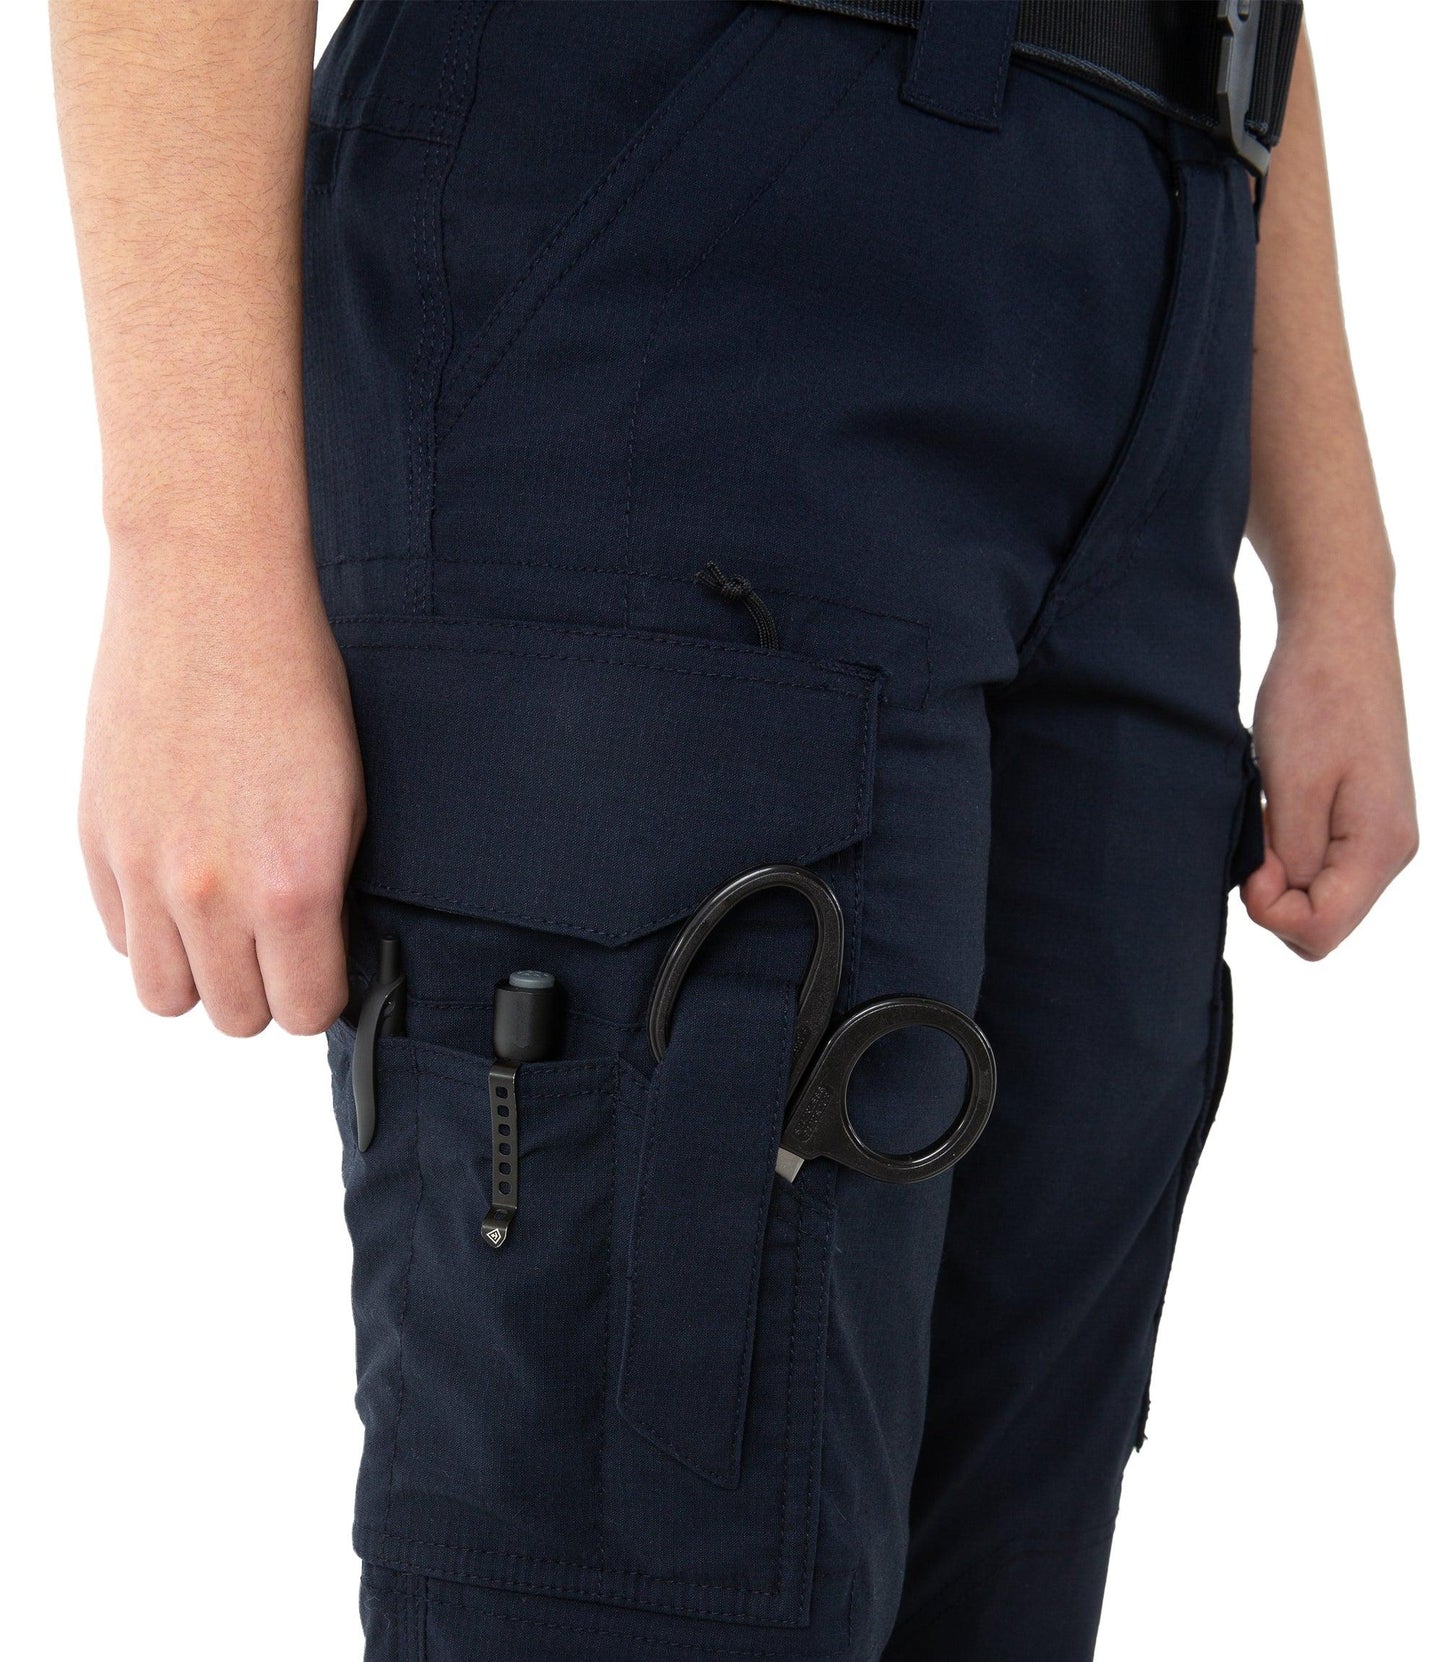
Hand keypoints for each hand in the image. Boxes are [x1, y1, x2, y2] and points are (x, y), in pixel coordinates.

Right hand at [80, 557, 364, 1034]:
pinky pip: (120, 936)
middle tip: (277, 945)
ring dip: (200, 975)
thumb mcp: (349, 801)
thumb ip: (327, 892)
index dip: (319, 994)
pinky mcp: (97, 841)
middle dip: (263, 991)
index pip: (304, 1011)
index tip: (322, 969)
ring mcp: (145, 870)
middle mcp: (212, 893)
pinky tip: (180, 884)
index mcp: (292, 886)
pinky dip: (151, 928)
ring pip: (165, 995)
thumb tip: (317, 951)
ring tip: (224, 928)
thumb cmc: (296, 687)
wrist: (211, 600)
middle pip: (234, 1017)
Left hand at [1242, 602, 1415, 958]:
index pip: (1321, 930)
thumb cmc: (1314, 697)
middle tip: (1260, 833)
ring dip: (1281, 870)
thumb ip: (1292, 857)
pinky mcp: (1362, 819)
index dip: (1270, 911)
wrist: (1338, 634)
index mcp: (1380, 847)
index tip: (1252, 861)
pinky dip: (1289, 850)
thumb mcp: (1291, 785)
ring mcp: (1379, 835)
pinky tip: (1280, 809)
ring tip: (1272, 812)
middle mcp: (1390, 850)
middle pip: (1322, 922)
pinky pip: (1321, 866)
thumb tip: (1282, 902)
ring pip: (1319, 896)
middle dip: (1276, 895)